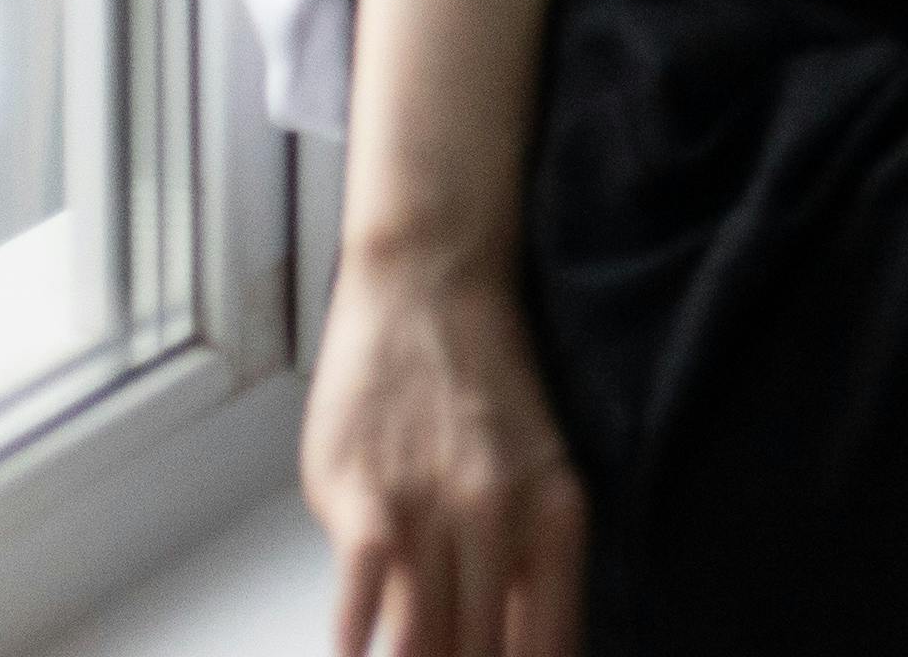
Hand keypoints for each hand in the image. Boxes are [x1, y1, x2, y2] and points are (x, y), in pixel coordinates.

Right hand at [304, 246, 585, 656]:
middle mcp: (501, 520)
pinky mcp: (365, 496)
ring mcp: (432, 508)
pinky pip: (363, 590)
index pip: (548, 643)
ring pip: (425, 635)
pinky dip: (356, 636)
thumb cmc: (481, 384)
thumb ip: (525, 558)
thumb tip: (518, 640)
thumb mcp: (535, 470)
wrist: (432, 288)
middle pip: (480, 649)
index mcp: (556, 516)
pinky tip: (352, 653)